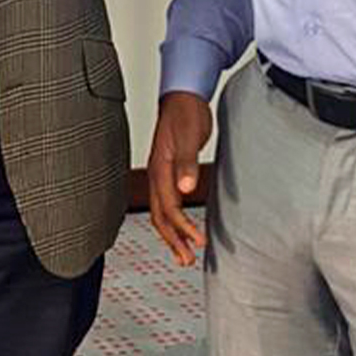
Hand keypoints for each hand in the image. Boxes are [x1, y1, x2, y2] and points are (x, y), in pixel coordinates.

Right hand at [147, 91, 212, 265]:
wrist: (183, 96)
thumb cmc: (185, 112)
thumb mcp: (188, 135)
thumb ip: (186, 162)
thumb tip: (185, 186)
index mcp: (160, 168)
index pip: (168, 207)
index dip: (182, 227)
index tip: (197, 242)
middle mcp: (158, 174)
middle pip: (160, 216)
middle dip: (172, 240)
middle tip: (186, 259)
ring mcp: (162, 174)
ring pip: (161, 212)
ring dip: (171, 235)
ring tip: (183, 254)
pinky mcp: (170, 171)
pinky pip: (167, 202)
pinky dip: (174, 219)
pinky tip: (183, 227)